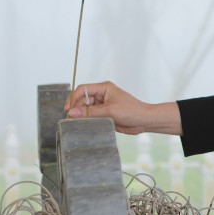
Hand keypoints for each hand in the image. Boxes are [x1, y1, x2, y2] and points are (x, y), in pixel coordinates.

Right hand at [65, 81, 182, 135]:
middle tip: (71, 119)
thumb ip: (91, 112)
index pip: (82, 90)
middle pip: (82, 100)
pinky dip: (88, 121)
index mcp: (104, 88)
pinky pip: (92, 117)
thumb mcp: (110, 110)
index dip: (73, 98)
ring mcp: (103, 105)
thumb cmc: (132, 111)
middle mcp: (102, 95)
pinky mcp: (104, 115)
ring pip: (86, 110)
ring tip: (78, 123)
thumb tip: (72, 112)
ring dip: (82, 116)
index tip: (68, 109)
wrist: (144, 121)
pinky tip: (85, 126)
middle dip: (76, 109)